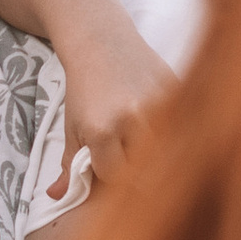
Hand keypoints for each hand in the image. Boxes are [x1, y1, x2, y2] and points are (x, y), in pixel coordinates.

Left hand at [49, 21, 173, 200]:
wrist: (102, 42)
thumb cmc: (84, 89)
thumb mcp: (71, 127)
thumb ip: (69, 164)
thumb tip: (56, 197)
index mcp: (102, 132)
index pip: (116, 178)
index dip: (113, 176)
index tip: (111, 165)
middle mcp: (131, 120)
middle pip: (146, 169)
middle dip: (138, 168)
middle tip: (132, 157)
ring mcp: (157, 104)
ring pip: (169, 149)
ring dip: (161, 151)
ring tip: (148, 142)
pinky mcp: (176, 90)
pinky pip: (184, 123)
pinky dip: (179, 128)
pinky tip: (169, 125)